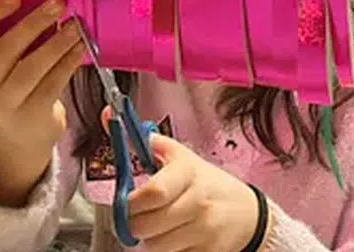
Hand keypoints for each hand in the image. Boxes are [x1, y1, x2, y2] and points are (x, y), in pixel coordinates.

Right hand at [0, 0, 84, 205]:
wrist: (23, 133)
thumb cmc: (18, 83)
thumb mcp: (6, 62)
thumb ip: (14, 34)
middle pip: (5, 49)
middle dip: (34, 23)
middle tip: (59, 3)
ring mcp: (6, 102)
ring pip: (30, 68)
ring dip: (57, 43)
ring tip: (76, 26)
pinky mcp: (31, 114)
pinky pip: (52, 83)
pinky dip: (68, 63)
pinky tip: (81, 48)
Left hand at [127, 135, 262, 251]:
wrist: (247, 214)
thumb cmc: (205, 183)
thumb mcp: (179, 157)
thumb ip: (141, 140)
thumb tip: (106, 114)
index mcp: (188, 173)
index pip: (154, 193)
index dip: (132, 202)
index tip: (127, 201)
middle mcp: (198, 202)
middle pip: (146, 226)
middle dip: (135, 223)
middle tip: (140, 216)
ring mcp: (204, 231)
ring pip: (155, 247)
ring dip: (151, 239)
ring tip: (160, 226)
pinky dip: (168, 250)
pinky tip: (176, 237)